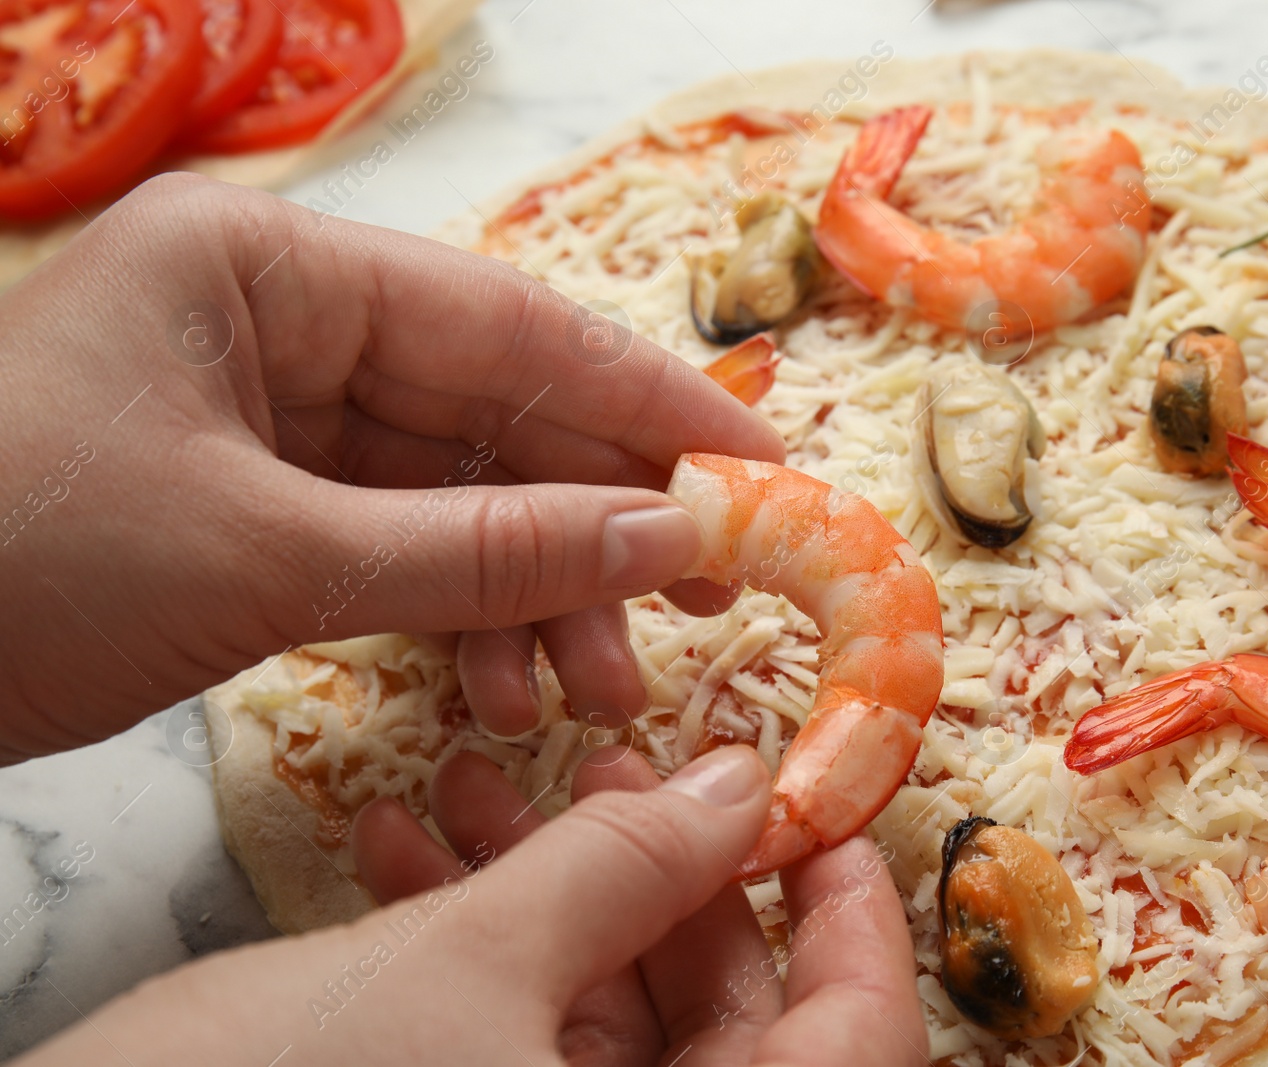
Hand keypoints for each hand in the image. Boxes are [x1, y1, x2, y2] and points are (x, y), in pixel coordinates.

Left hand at [0, 174, 783, 761]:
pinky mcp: (252, 500)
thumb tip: (670, 536)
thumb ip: (483, 548)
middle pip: (493, 411)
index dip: (647, 399)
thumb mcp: (270, 558)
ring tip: (587, 690)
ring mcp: (265, 413)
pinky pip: (394, 545)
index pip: (509, 323)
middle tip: (691, 605)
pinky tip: (496, 688)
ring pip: (454, 492)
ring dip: (530, 590)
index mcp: (269, 264)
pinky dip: (455, 616)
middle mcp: (278, 318)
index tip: (761, 462)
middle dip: (593, 520)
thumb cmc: (14, 568)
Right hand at [18, 746, 928, 1066]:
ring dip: (549, 896)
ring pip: (600, 1026)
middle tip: (617, 765)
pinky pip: (513, 1048)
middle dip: (660, 876)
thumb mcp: (463, 976)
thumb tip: (739, 782)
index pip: (854, 1048)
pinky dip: (475, 955)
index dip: (855, 919)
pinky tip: (412, 856)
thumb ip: (623, 870)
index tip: (820, 803)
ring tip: (485, 783)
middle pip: (725, 1024)